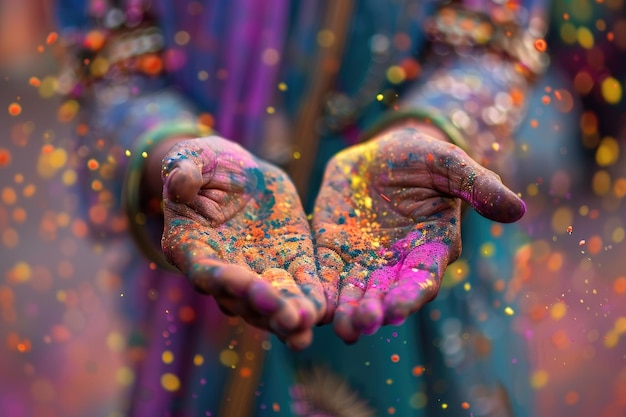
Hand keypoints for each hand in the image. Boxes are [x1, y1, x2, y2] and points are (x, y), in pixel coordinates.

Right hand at [161, 136, 324, 349]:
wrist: (240, 172)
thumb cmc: (206, 164)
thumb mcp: (192, 158)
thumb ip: (184, 170)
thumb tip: (180, 182)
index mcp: (191, 246)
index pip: (206, 270)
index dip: (224, 280)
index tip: (245, 285)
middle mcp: (224, 268)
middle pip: (242, 298)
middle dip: (265, 309)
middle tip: (286, 320)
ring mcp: (258, 269)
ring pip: (274, 299)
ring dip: (288, 315)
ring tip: (305, 328)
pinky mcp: (290, 258)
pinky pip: (302, 281)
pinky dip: (312, 296)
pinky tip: (325, 310)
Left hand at [312, 128, 524, 342]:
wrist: (380, 154)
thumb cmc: (422, 159)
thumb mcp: (450, 164)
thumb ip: (478, 184)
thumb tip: (518, 209)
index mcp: (430, 248)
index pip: (422, 278)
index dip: (410, 295)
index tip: (396, 309)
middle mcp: (397, 263)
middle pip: (385, 293)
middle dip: (374, 309)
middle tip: (361, 323)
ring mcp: (363, 259)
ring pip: (354, 291)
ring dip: (346, 309)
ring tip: (338, 325)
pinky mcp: (333, 250)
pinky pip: (325, 273)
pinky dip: (319, 289)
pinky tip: (311, 303)